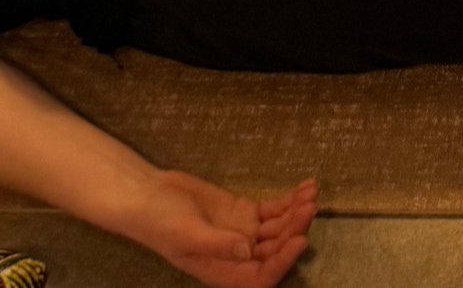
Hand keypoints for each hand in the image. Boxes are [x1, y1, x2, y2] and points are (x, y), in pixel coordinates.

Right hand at [126, 168, 315, 287]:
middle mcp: (238, 256)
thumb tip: (248, 250)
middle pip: (275, 250)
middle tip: (308, 206)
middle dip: (294, 230)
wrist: (151, 195)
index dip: (281, 263)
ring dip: (297, 212)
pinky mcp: (246, 212)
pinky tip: (306, 185)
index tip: (299, 240)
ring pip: (280, 228)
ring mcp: (244, 233)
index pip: (260, 276)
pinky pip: (275, 210)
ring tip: (311, 192)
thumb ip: (218, 244)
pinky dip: (290, 200)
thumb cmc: (161, 222)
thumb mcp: (187, 235)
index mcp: (222, 272)